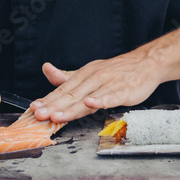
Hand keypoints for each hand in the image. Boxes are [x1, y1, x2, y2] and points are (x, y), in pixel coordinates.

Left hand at [30, 56, 160, 122]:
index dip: (48, 100)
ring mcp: (108, 84)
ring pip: (87, 98)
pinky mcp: (123, 90)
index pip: (63, 89)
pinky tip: (90, 104)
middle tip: (38, 115)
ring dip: (71, 108)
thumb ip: (69, 76)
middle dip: (54, 106)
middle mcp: (94, 78)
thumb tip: (47, 70)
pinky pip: (110, 96)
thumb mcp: (90, 71)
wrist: (146, 63)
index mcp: (84, 74)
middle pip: (71, 95)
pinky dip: (100, 100)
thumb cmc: (117, 71)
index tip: (34, 108)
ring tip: (57, 116)